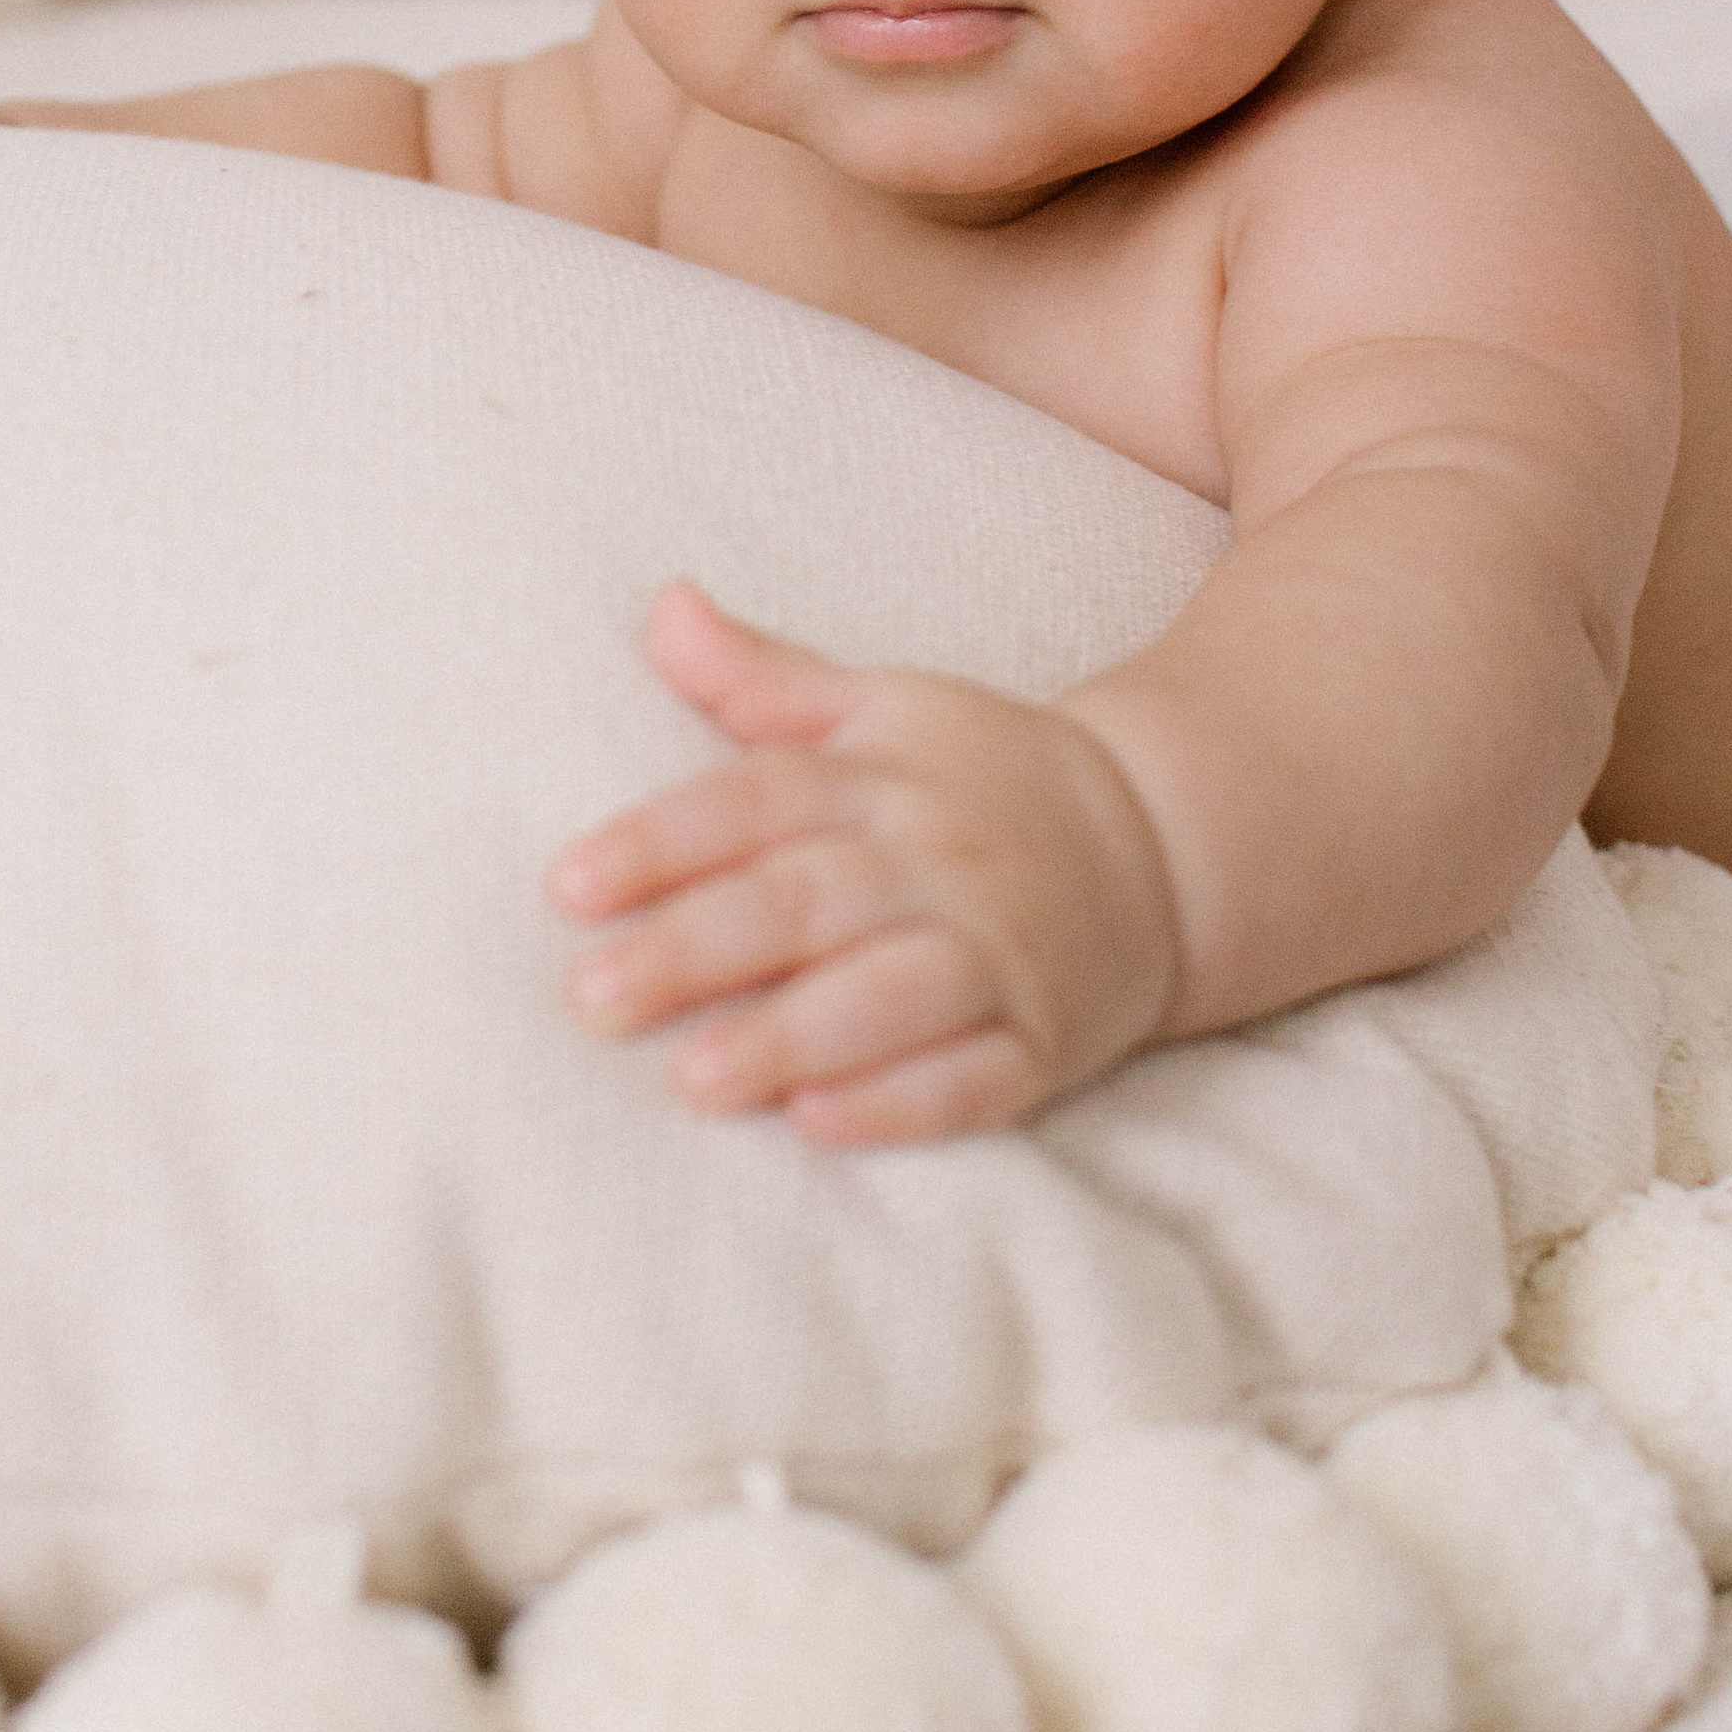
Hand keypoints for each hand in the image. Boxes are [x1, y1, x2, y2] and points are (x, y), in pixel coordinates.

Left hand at [549, 582, 1177, 1145]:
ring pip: (888, 997)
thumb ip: (762, 679)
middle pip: (807, 903)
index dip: (661, 841)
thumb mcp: (883, 708)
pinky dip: (902, 1103)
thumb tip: (659, 604)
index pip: (759, 800)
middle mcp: (938, 863)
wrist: (1165, 846)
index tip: (566, 886)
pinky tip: (817, 1126)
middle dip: (697, 950)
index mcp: (884, 779)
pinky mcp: (1046, 1041)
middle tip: (591, 997)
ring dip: (790, 1036)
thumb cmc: (984, 779)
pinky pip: (977, 1079)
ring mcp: (999, 955)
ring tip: (692, 1079)